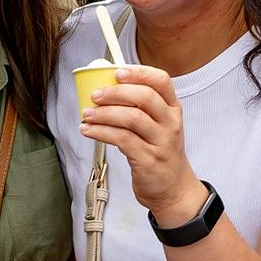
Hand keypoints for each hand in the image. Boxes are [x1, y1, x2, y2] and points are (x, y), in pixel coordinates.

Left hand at [78, 66, 195, 220]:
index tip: (117, 72)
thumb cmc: (159, 151)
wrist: (172, 188)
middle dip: (116, 92)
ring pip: (132, 118)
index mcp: (172, 108)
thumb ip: (139, 106)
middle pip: (145, 97)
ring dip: (104, 113)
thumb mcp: (158, 125)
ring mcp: (161, 142)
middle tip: (95, 95)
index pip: (161, 81)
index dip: (139, 73)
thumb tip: (106, 87)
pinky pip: (122, 140)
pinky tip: (89, 130)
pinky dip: (101, 132)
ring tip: (87, 114)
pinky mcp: (148, 160)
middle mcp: (170, 123)